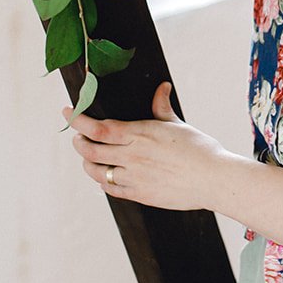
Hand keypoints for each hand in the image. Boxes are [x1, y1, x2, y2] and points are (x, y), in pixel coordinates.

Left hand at [66, 81, 232, 210]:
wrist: (214, 179)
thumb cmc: (200, 150)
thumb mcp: (177, 124)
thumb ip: (162, 107)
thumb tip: (162, 87)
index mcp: (139, 134)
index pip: (97, 128)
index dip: (78, 120)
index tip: (68, 112)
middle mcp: (132, 156)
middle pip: (90, 150)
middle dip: (78, 142)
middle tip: (76, 137)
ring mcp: (134, 178)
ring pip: (97, 171)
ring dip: (87, 162)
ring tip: (88, 157)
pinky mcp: (140, 195)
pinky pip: (111, 189)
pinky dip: (103, 182)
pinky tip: (104, 177)